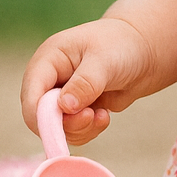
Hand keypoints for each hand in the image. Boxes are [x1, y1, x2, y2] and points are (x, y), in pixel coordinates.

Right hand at [21, 17, 154, 145]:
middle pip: (40, 116)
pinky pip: (73, 131)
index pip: (31, 95)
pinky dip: (88, 130)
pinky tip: (104, 116)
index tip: (64, 126)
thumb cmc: (123, 45)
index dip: (41, 116)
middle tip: (92, 116)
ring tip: (102, 115)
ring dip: (79, 129)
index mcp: (48, 60)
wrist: (145, 51)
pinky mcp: (76, 109)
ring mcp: (62, 96)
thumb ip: (85, 84)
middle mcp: (50, 80)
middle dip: (66, 124)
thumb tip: (64, 107)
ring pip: (57, 128)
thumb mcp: (104, 61)